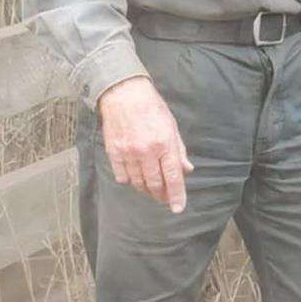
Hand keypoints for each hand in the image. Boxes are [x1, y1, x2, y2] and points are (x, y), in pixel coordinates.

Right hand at [97, 75, 193, 212]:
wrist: (124, 93)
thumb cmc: (151, 106)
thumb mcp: (171, 125)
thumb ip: (179, 150)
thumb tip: (186, 169)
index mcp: (164, 143)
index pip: (173, 177)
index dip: (177, 195)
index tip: (178, 208)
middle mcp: (147, 152)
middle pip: (155, 184)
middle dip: (162, 196)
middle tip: (165, 200)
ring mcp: (129, 153)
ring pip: (138, 183)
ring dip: (147, 189)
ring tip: (152, 189)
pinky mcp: (114, 153)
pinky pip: (122, 177)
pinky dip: (130, 181)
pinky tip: (135, 178)